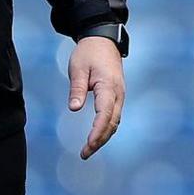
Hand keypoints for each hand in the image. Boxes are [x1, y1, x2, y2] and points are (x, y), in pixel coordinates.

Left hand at [68, 36, 124, 159]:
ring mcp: (119, 96)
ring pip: (114, 122)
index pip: (105, 114)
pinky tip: (96, 138)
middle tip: (84, 154)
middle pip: (112, 123)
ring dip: (103, 137)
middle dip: (99, 140)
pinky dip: (106, 129)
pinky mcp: (116, 96)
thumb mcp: (78, 68)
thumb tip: (74, 109)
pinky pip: (113, 116)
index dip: (97, 131)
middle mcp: (118, 94)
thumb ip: (76, 89)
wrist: (103, 40)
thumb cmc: (88, 53)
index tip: (88, 144)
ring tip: (87, 150)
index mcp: (109, 86)